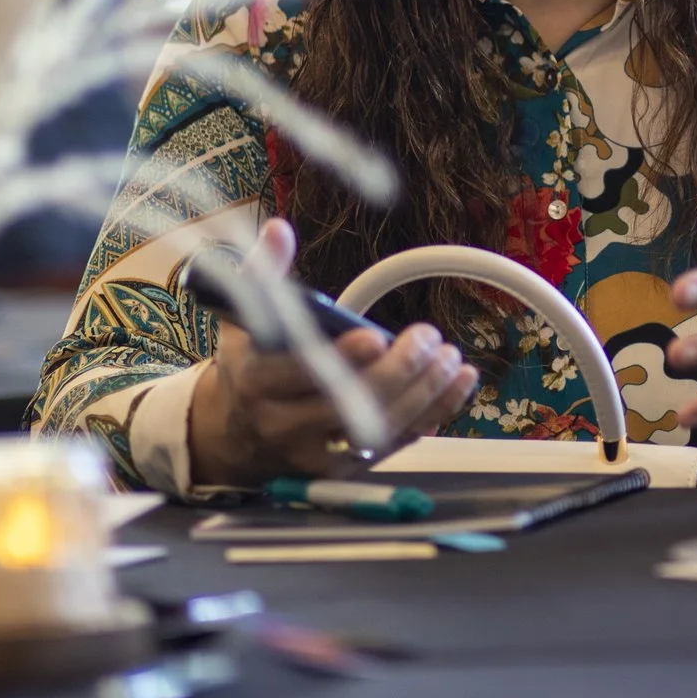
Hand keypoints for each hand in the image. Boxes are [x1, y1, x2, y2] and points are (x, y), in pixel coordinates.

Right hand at [187, 218, 480, 487]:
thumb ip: (263, 273)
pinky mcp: (346, 468)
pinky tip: (459, 382)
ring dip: (422, 392)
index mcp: (255, 379)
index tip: (375, 337)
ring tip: (448, 358)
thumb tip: (279, 230)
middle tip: (427, 339)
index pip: (296, 374)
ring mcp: (316, 452)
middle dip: (395, 372)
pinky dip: (435, 412)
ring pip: (376, 429)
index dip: (339, 359)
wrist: (237, 431)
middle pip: (345, 406)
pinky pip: (398, 443)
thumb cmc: (252, 362)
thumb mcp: (245, 315)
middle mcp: (282, 423)